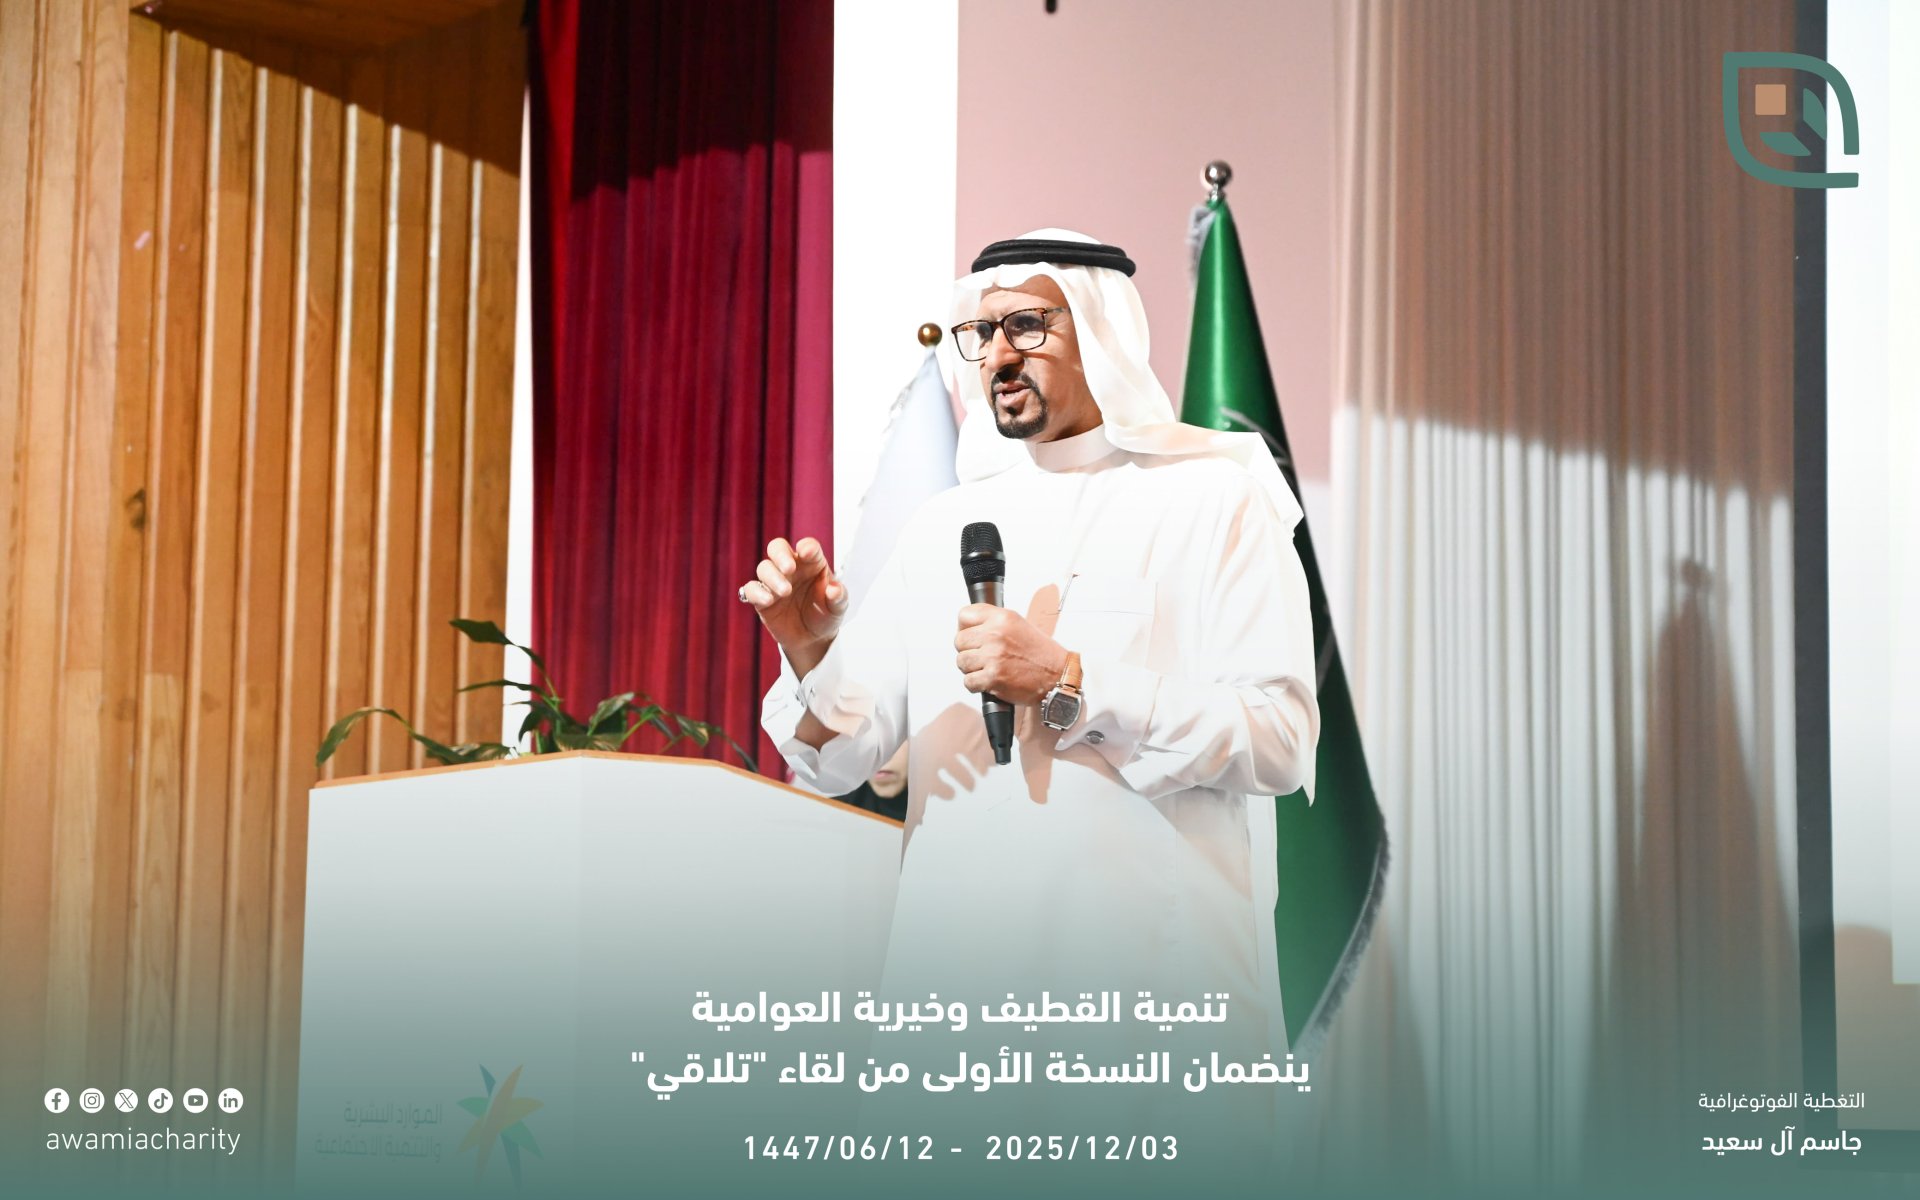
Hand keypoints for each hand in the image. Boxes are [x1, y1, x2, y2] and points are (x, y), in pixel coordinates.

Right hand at [741, 537, 847, 676]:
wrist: (812, 638)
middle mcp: (791, 568)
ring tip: (785, 592)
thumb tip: (834, 590)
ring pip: (764, 568)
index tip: (808, 552)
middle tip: (789, 568)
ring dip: (772, 577)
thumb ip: (839, 597)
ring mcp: (774, 582)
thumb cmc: (826, 614)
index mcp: (812, 563)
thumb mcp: (838, 608)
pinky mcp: (761, 599)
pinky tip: (768, 600)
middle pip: (777, 548)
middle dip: (781, 554)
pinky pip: (751, 589)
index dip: (807, 547)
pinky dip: (756, 592)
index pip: (808, 547)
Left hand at [954, 605, 1068, 705]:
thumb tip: (969, 628)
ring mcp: (993, 656)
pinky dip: (976, 685)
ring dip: (971, 669)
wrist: (1057, 676)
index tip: (971, 635)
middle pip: (959, 641)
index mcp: (1002, 618)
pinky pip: (968, 682)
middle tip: (982, 657)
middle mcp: (996, 635)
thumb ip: (994, 622)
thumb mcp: (1018, 624)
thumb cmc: (1041, 654)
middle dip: (968, 650)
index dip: (964, 627)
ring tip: (987, 669)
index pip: (964, 616)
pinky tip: (989, 681)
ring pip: (961, 662)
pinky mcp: (993, 677)